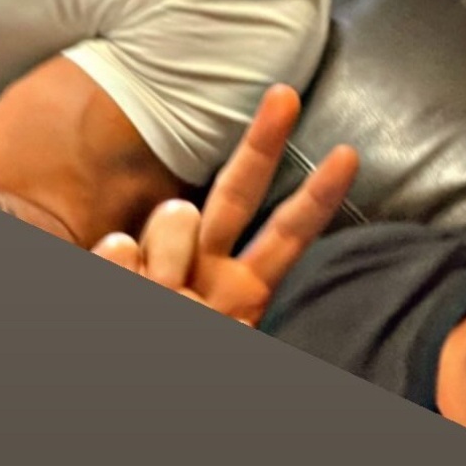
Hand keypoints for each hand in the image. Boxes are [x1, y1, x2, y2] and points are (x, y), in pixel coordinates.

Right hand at [93, 83, 358, 326]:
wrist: (122, 370)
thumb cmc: (184, 349)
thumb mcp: (230, 333)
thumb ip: (230, 311)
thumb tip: (187, 271)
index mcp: (244, 291)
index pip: (289, 234)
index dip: (319, 196)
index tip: (349, 155)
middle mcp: (207, 267)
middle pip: (241, 190)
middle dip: (265, 140)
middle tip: (286, 95)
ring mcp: (162, 262)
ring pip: (175, 214)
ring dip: (165, 255)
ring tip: (156, 294)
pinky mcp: (116, 260)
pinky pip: (121, 244)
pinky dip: (119, 270)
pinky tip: (119, 287)